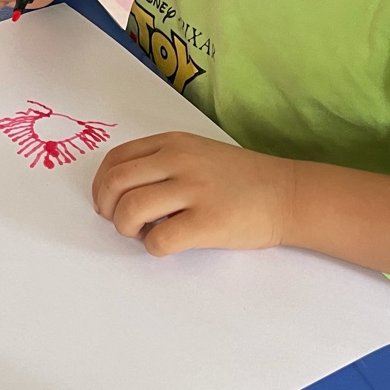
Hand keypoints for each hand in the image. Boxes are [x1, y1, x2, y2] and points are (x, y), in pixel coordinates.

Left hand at [91, 133, 297, 255]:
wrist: (287, 194)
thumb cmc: (240, 179)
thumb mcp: (196, 153)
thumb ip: (160, 163)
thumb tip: (118, 191)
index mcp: (172, 143)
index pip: (116, 159)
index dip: (102, 185)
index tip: (106, 203)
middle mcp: (179, 160)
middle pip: (116, 183)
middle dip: (107, 208)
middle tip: (121, 222)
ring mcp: (194, 190)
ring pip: (130, 210)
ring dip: (126, 228)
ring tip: (143, 233)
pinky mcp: (208, 222)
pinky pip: (158, 239)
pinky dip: (153, 246)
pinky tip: (166, 243)